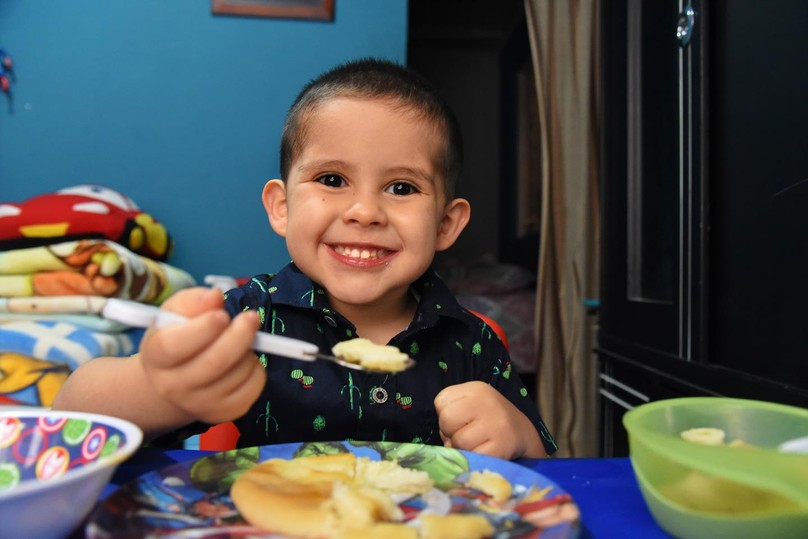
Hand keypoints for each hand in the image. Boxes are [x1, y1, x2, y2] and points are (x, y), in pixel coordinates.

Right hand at [137, 287, 265, 424]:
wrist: (175, 379)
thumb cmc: (177, 336)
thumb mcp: (176, 312)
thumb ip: (193, 301)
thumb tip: (214, 297)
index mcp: (156, 356)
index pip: (176, 346)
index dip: (204, 329)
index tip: (222, 314)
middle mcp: (172, 386)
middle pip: (214, 363)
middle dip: (240, 335)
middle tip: (251, 317)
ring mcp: (198, 404)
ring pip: (238, 373)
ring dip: (248, 350)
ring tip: (238, 341)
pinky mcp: (223, 413)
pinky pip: (253, 387)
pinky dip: (257, 369)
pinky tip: (243, 360)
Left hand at [434, 381, 546, 459]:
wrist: (522, 434)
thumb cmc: (487, 420)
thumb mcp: (470, 405)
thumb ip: (451, 413)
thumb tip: (447, 442)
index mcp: (476, 389)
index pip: (441, 401)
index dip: (446, 414)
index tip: (461, 419)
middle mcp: (486, 401)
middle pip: (446, 419)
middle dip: (450, 432)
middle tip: (467, 433)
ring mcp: (496, 424)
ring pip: (458, 441)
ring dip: (462, 448)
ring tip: (477, 443)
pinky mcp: (501, 446)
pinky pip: (472, 456)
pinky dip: (474, 458)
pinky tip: (485, 452)